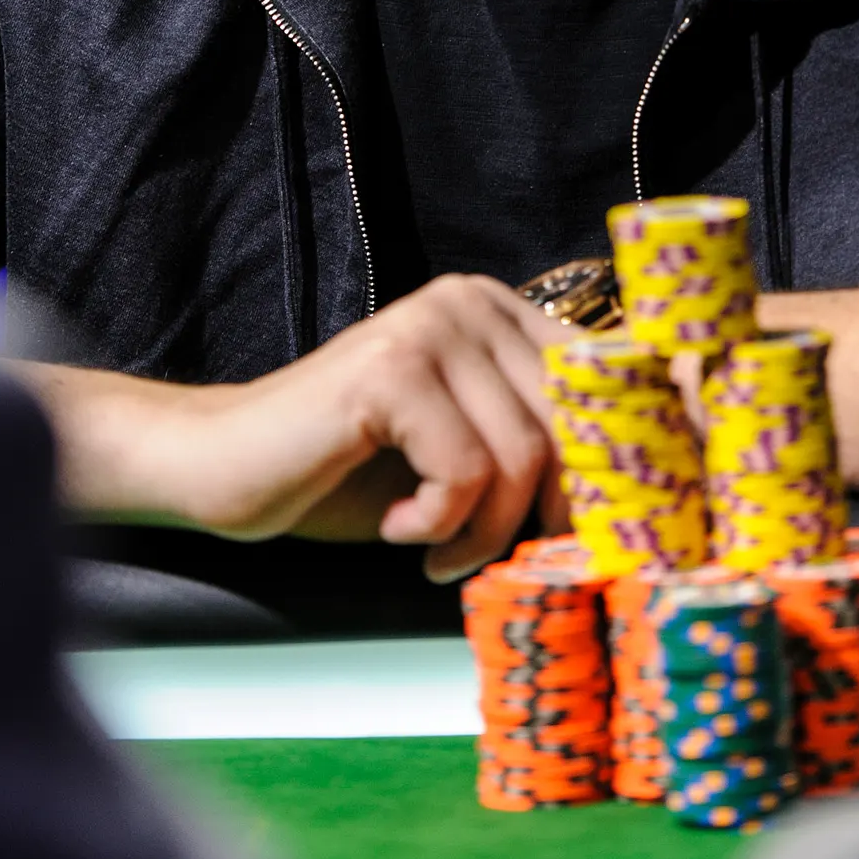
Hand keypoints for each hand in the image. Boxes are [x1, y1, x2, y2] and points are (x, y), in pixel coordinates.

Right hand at [24, 273, 565, 582]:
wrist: (228, 467)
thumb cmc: (348, 473)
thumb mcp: (463, 453)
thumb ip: (532, 446)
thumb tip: (630, 496)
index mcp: (498, 312)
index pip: (601, 383)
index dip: (610, 467)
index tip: (586, 534)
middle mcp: (469, 301)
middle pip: (570, 427)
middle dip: (544, 514)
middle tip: (497, 556)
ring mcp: (428, 326)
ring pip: (521, 455)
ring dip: (484, 532)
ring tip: (436, 549)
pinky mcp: (391, 368)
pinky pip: (465, 471)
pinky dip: (439, 526)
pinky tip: (399, 528)